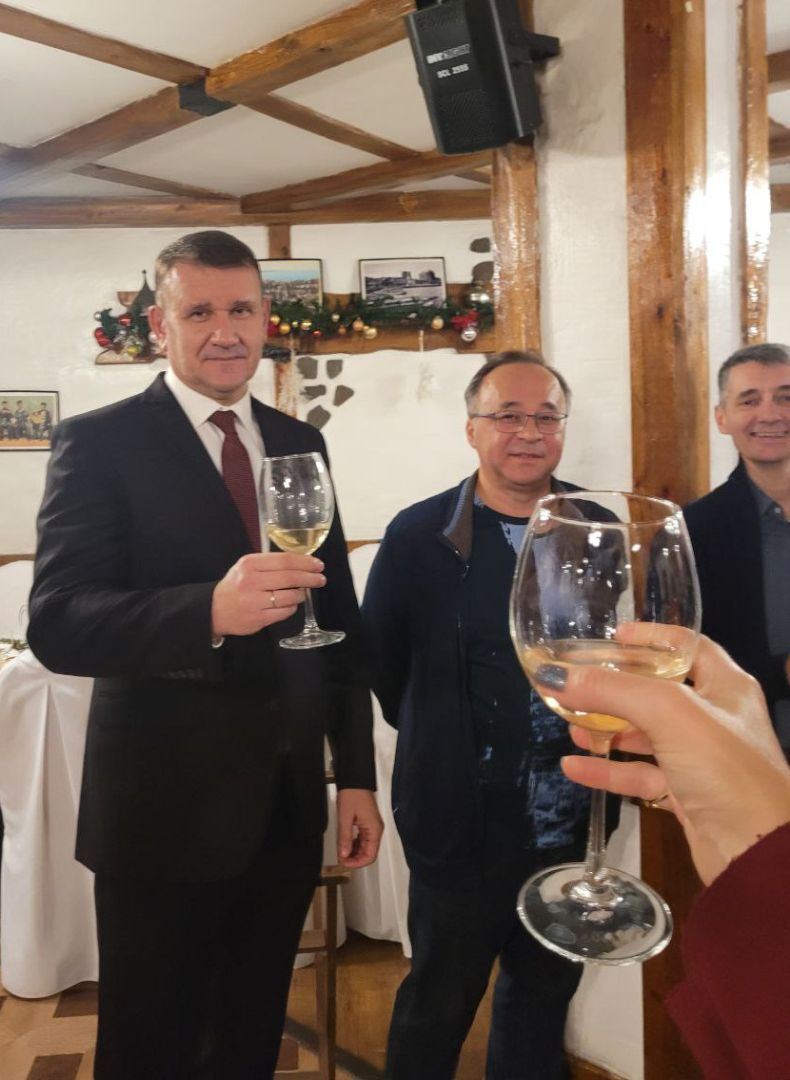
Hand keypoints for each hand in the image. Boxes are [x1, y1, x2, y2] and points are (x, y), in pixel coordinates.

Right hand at [211, 552, 325, 636]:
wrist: (213, 610)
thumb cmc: (235, 586)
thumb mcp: (246, 567)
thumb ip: (270, 563)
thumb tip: (301, 562)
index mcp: (250, 564)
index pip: (284, 560)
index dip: (305, 562)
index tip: (318, 565)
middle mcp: (251, 581)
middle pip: (290, 577)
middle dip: (310, 578)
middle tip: (320, 579)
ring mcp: (254, 601)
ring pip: (290, 596)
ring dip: (301, 594)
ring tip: (302, 593)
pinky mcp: (258, 619)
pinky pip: (285, 612)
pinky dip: (292, 607)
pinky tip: (291, 604)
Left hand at [336, 788, 383, 868]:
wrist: (355, 779)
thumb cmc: (352, 795)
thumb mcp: (345, 817)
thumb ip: (345, 838)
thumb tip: (343, 855)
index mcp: (374, 830)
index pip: (370, 856)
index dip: (357, 863)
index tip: (344, 862)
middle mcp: (376, 830)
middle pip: (369, 853)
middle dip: (355, 859)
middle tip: (340, 859)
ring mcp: (372, 827)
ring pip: (365, 847)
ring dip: (354, 853)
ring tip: (341, 852)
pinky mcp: (367, 823)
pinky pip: (363, 839)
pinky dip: (354, 844)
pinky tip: (345, 843)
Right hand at [536, 632, 789, 884]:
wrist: (757, 851)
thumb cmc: (723, 767)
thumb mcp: (667, 713)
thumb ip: (610, 690)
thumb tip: (553, 675)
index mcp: (725, 685)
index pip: (686, 646)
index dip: (651, 637)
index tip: (613, 636)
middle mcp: (715, 717)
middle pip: (658, 691)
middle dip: (616, 687)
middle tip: (578, 682)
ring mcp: (701, 759)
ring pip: (645, 735)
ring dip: (607, 729)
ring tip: (569, 724)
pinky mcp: (687, 795)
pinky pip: (640, 775)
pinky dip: (608, 770)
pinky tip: (574, 766)